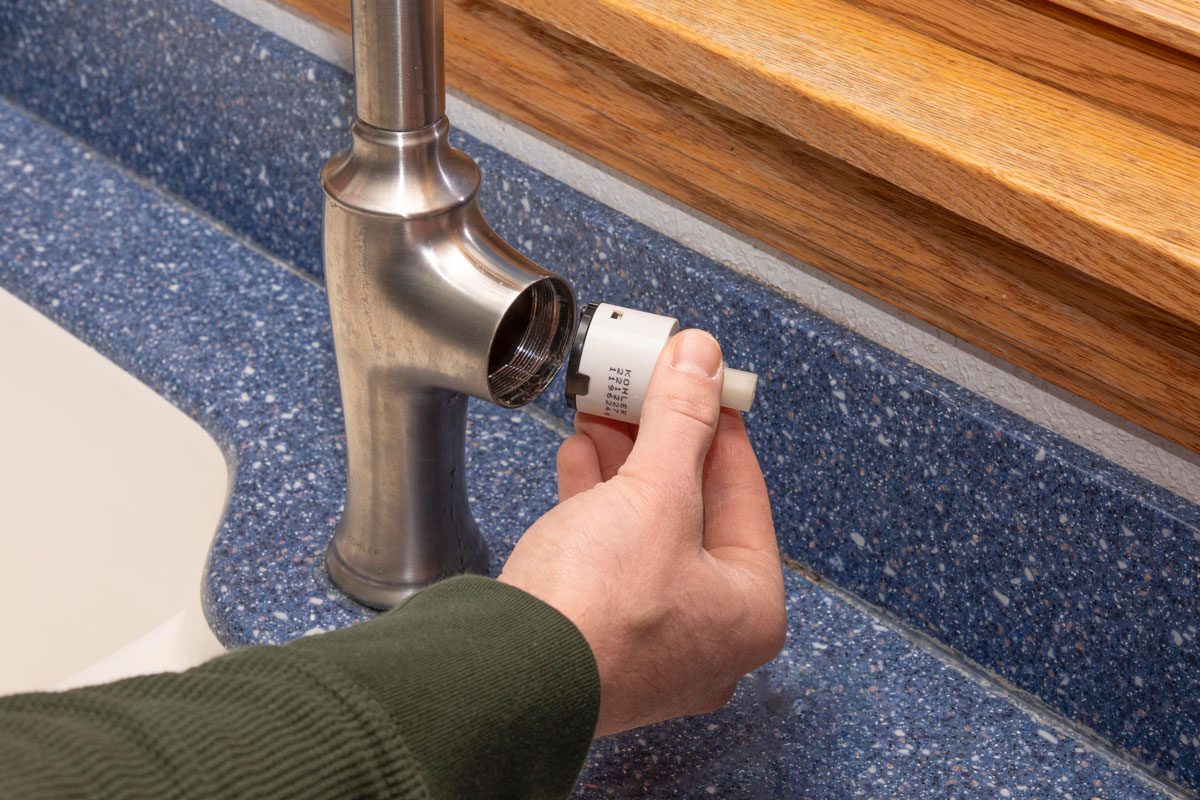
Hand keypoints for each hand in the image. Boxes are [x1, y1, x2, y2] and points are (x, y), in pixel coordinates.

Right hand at [499, 329, 785, 737]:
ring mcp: (647, 639)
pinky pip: (607, 552)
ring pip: (645, 528)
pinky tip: (579, 457)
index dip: (717, 423)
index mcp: (748, 610)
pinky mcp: (594, 634)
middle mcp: (705, 634)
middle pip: (692, 508)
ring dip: (624, 464)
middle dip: (661, 440)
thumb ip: (682, 421)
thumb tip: (702, 360)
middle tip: (645, 388)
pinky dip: (594, 501)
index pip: (744, 491)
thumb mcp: (654, 496)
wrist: (501, 680)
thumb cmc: (595, 614)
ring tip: (605, 410)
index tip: (700, 378)